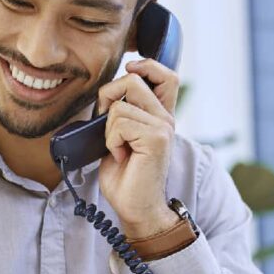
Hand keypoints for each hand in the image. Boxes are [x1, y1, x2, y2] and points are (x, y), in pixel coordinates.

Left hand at [97, 58, 180, 238]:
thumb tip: (107, 93)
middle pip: (132, 79)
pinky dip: (111, 140)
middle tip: (109, 127)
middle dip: (108, 97)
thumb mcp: (120, 137)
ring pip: (119, 105)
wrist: (135, 207)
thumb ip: (121, 112)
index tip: (129, 72)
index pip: (166, 75)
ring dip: (108, 129)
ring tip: (118, 149)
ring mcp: (163, 127)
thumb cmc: (125, 176)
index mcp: (160, 116)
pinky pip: (119, 123)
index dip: (146, 66)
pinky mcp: (156, 138)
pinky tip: (121, 156)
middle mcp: (166, 118)